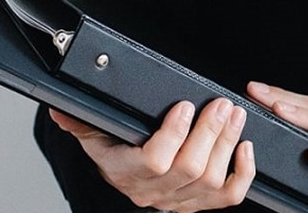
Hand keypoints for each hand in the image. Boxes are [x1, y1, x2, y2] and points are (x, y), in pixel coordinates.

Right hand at [49, 98, 254, 212]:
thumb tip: (61, 109)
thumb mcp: (95, 136)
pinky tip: (246, 147)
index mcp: (125, 172)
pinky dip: (243, 173)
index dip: (174, 134)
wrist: (127, 180)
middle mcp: (154, 192)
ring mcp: (180, 200)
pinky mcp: (202, 203)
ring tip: (234, 115)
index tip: (184, 106)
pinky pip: (229, 196)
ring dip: (227, 144)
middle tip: (221, 104)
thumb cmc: (115, 152)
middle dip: (210, 132)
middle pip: (189, 168)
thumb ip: (81, 122)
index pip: (153, 161)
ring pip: (211, 179)